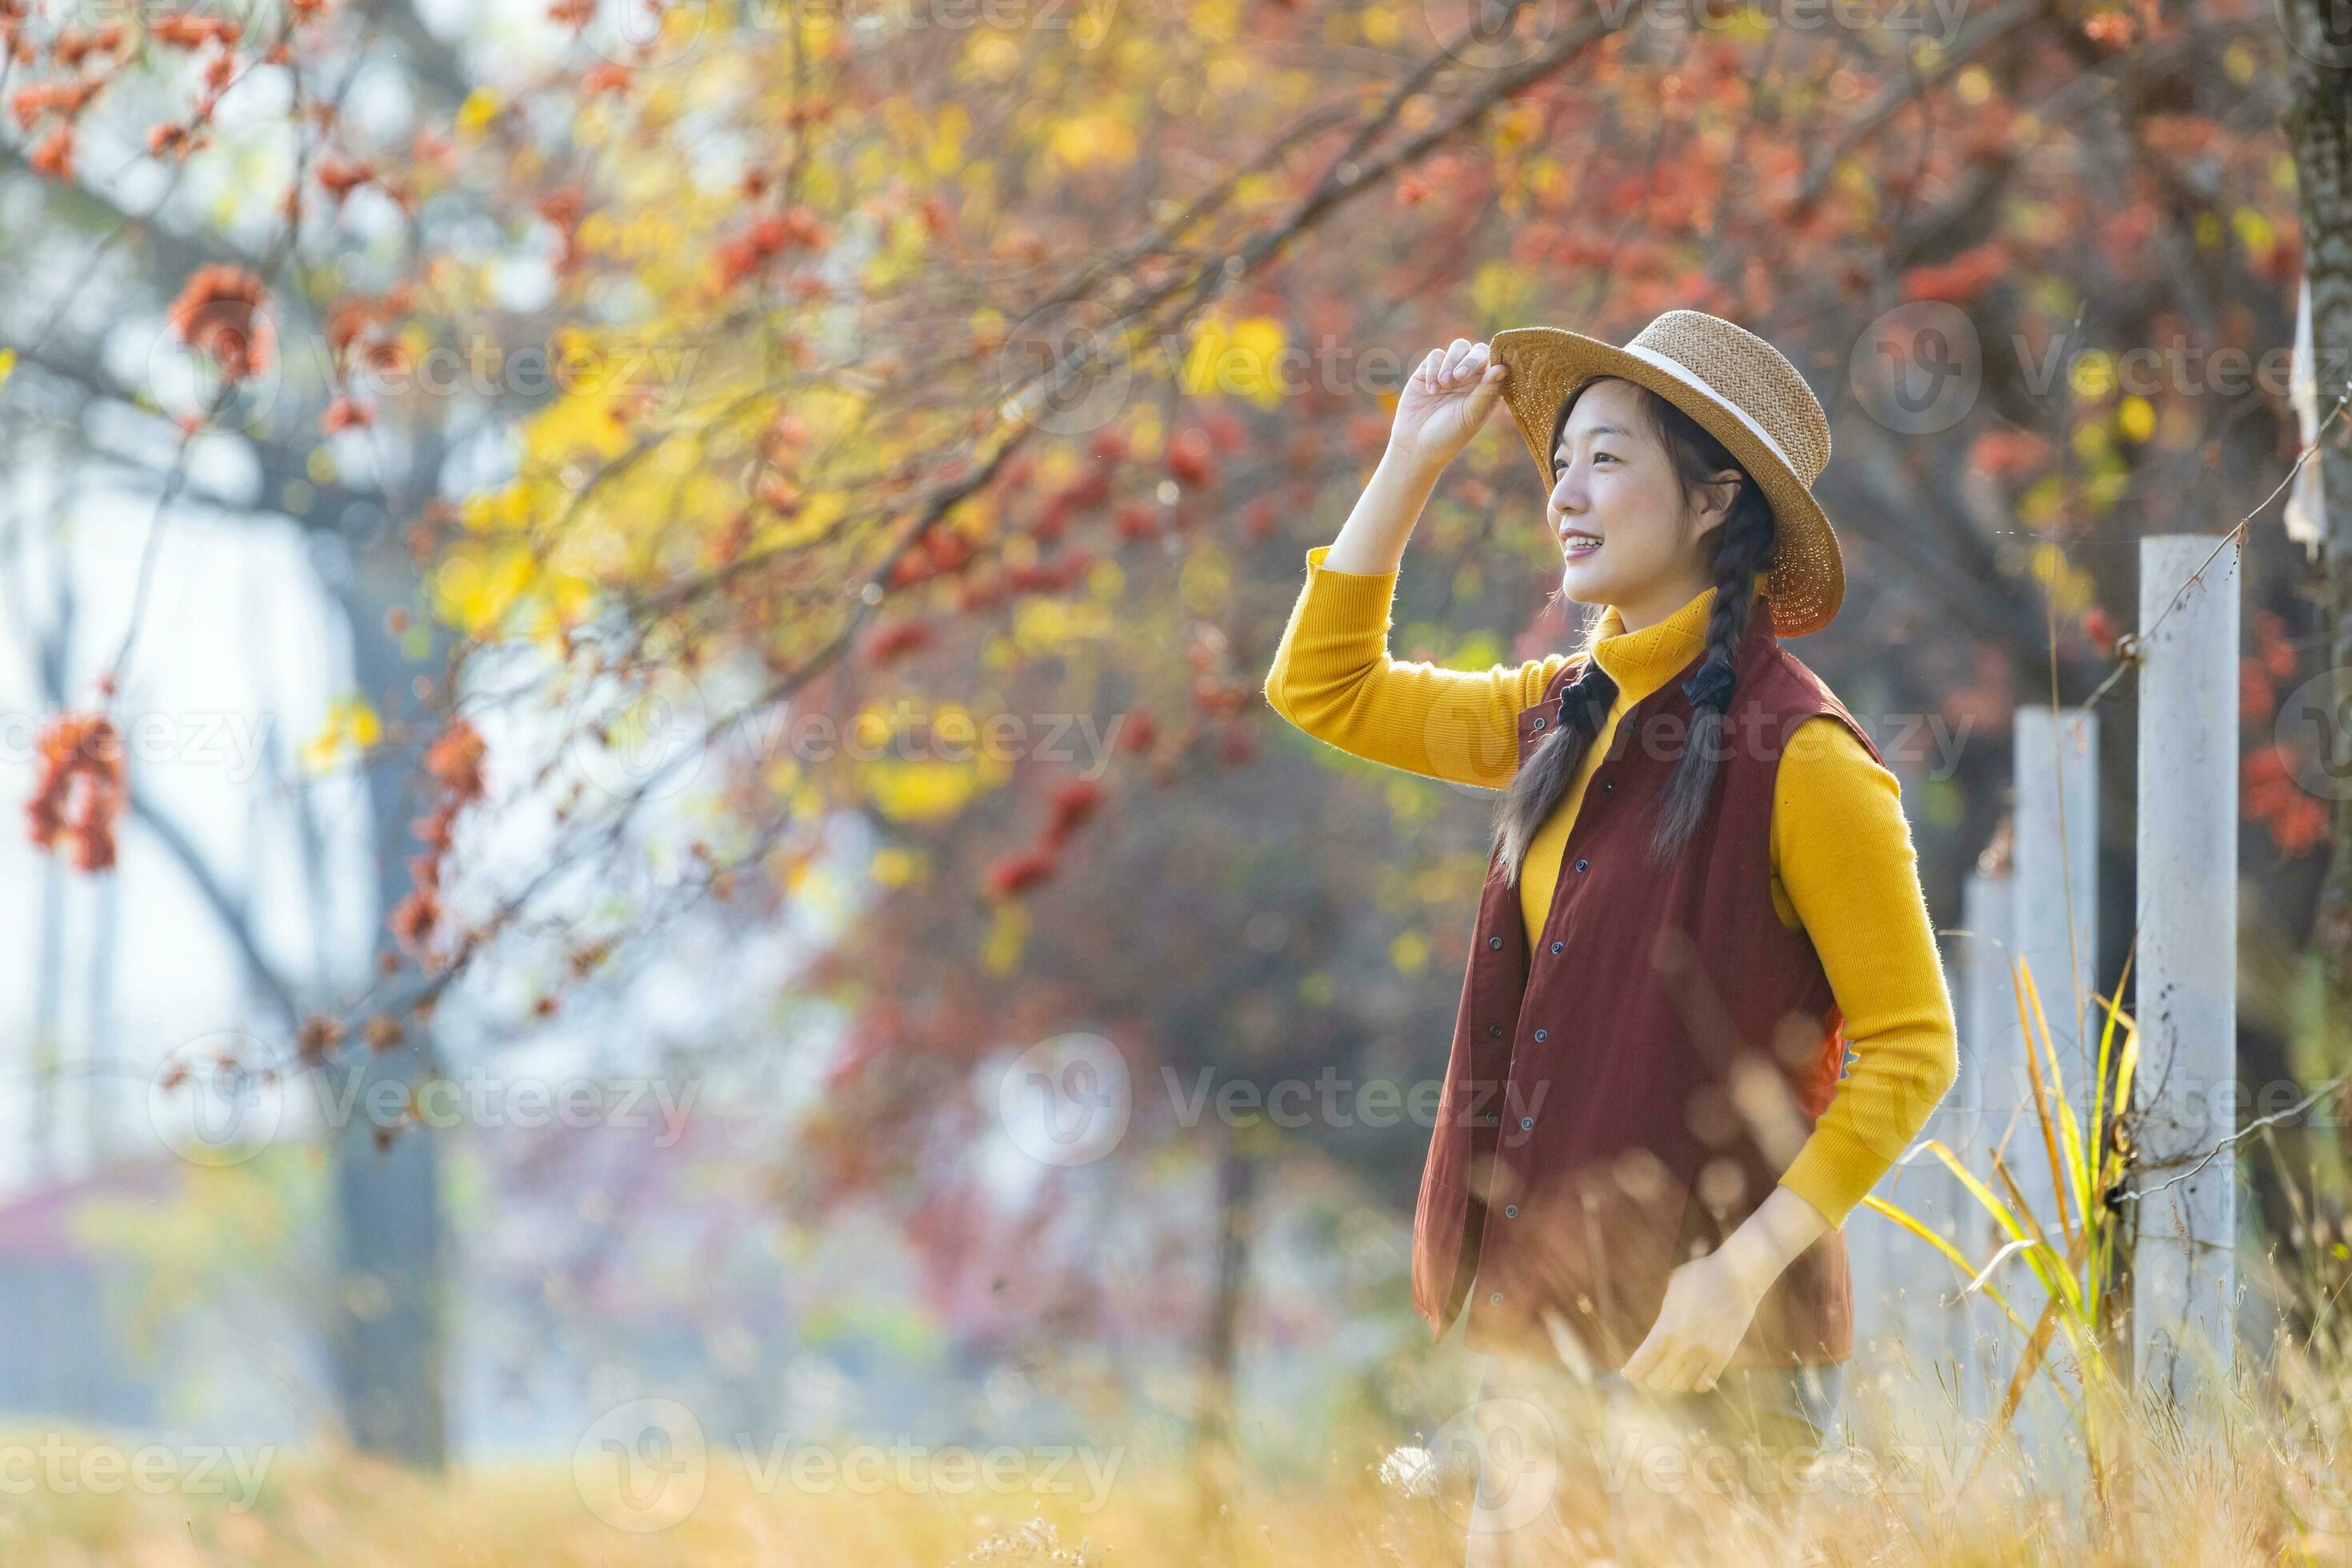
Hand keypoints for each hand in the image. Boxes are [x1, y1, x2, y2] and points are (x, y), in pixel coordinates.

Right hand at [1388, 338, 1507, 475]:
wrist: (1416, 445)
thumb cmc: (1449, 435)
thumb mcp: (1472, 415)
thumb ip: (1488, 390)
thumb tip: (1504, 366)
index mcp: (1487, 388)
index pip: (1496, 362)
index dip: (1494, 359)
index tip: (1490, 367)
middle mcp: (1470, 378)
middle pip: (1477, 350)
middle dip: (1469, 361)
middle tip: (1459, 377)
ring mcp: (1449, 372)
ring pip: (1458, 347)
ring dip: (1451, 362)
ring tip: (1445, 384)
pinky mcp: (1428, 371)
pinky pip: (1435, 356)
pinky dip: (1433, 370)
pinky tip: (1431, 391)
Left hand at [1618, 1185, 1830, 1391]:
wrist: (1739, 1275)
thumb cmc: (1701, 1276)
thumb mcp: (1672, 1292)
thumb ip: (1662, 1318)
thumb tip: (1653, 1337)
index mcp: (1667, 1326)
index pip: (1642, 1361)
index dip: (1632, 1372)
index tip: (1627, 1374)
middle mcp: (1685, 1344)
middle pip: (1658, 1379)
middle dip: (1651, 1376)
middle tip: (1651, 1371)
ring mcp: (1706, 1351)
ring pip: (1680, 1385)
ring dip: (1673, 1380)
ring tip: (1672, 1370)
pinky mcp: (1725, 1355)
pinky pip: (1705, 1383)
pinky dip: (1696, 1382)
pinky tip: (1693, 1373)